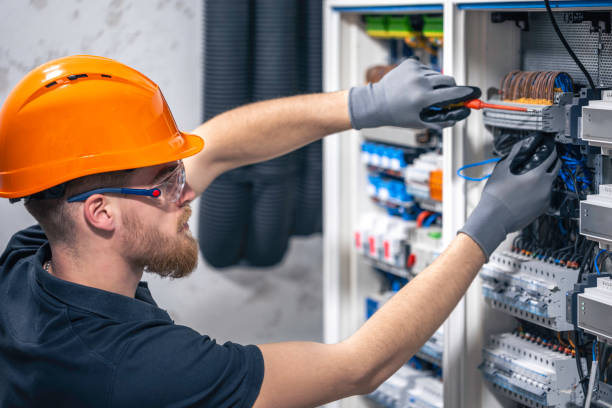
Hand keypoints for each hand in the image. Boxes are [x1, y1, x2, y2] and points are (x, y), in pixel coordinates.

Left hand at [348, 59, 478, 129]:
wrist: (376, 103)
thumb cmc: (399, 115)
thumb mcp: (421, 122)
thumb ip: (444, 118)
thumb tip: (465, 111)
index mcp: (422, 98)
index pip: (453, 94)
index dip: (467, 94)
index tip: (476, 93)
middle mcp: (419, 82)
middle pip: (449, 80)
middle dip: (451, 88)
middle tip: (445, 97)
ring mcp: (414, 70)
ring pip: (437, 74)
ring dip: (436, 83)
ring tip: (421, 93)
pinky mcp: (410, 63)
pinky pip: (427, 69)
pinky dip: (425, 77)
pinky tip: (414, 85)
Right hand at [458, 143, 560, 258]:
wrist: (495, 218)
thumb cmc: (496, 196)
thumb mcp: (502, 170)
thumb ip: (514, 155)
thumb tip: (519, 146)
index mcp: (537, 174)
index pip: (551, 157)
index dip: (551, 150)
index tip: (550, 148)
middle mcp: (545, 186)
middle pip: (557, 169)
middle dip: (554, 162)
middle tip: (547, 159)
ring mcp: (546, 199)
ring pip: (551, 183)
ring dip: (546, 178)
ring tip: (533, 177)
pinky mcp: (543, 209)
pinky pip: (546, 196)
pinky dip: (541, 191)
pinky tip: (530, 192)